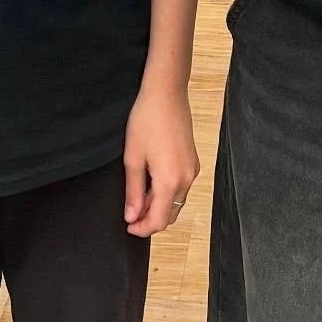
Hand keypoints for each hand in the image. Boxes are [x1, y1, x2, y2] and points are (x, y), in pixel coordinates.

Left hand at [123, 81, 198, 236]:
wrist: (166, 92)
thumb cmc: (146, 120)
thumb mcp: (133, 158)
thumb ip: (133, 191)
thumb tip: (132, 216)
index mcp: (170, 182)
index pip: (159, 220)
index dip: (143, 229)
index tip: (128, 227)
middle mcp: (187, 179)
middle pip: (171, 214)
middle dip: (151, 219)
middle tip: (131, 214)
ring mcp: (193, 170)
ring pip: (177, 202)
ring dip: (159, 206)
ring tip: (138, 197)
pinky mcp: (193, 161)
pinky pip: (182, 188)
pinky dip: (168, 194)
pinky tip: (152, 183)